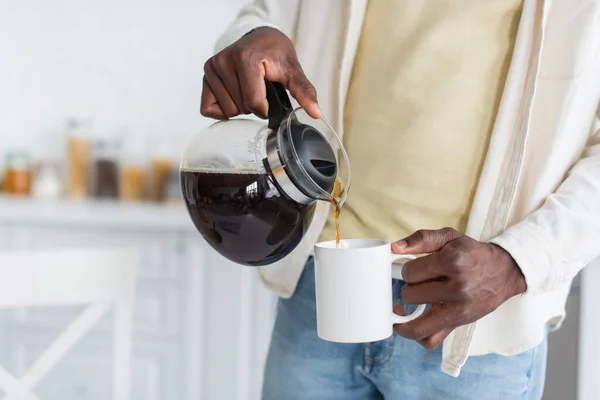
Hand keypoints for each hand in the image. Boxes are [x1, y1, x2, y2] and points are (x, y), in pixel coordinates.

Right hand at [201, 27, 319, 119]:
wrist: (260, 37)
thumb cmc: (275, 52)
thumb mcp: (292, 69)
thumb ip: (303, 91)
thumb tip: (316, 112)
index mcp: (245, 58)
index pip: (253, 103)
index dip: (266, 108)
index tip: (271, 97)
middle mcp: (224, 61)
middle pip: (241, 108)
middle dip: (253, 106)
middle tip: (259, 88)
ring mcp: (212, 68)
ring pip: (227, 110)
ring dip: (240, 107)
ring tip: (247, 88)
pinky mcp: (206, 75)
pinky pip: (208, 108)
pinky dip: (223, 109)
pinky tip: (234, 95)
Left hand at [391, 227, 525, 349]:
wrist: (504, 271)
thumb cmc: (471, 253)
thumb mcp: (449, 237)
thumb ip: (420, 239)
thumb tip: (394, 247)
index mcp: (452, 261)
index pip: (410, 272)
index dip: (407, 269)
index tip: (415, 269)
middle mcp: (457, 287)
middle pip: (411, 295)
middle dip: (409, 288)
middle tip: (417, 284)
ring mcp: (459, 310)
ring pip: (417, 326)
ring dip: (406, 316)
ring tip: (402, 308)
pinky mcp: (460, 324)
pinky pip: (430, 341)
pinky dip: (416, 335)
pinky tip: (412, 322)